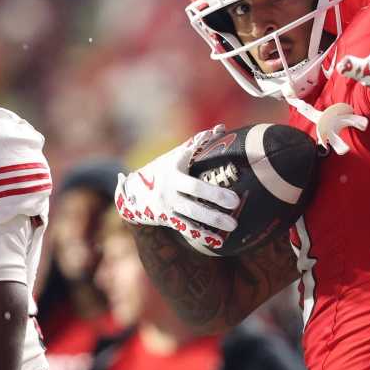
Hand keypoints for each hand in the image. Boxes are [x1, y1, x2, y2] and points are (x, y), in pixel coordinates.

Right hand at [115, 125, 239, 253]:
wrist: (133, 193)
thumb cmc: (163, 168)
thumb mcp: (176, 155)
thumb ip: (198, 143)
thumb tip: (221, 128)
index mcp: (173, 174)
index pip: (194, 181)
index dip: (210, 186)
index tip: (229, 189)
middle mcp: (169, 192)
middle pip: (194, 199)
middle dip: (215, 201)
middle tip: (236, 204)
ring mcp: (168, 209)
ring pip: (192, 217)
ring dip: (212, 222)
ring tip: (233, 225)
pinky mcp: (169, 221)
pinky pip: (187, 229)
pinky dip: (203, 235)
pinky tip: (219, 242)